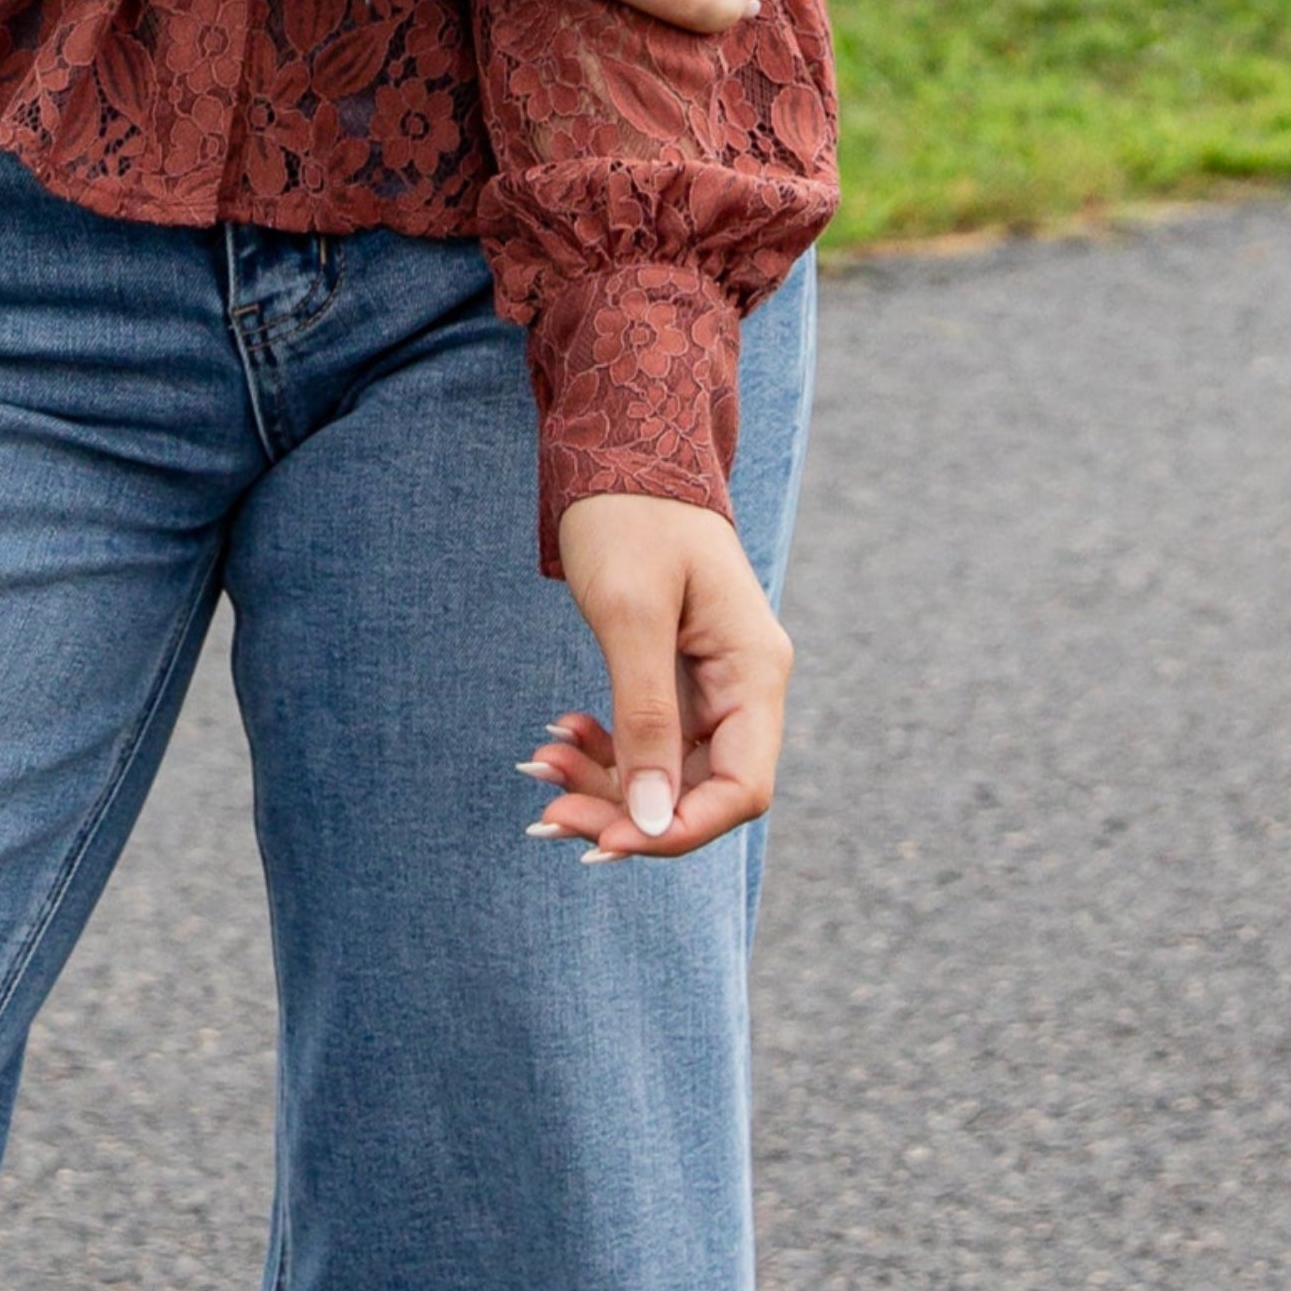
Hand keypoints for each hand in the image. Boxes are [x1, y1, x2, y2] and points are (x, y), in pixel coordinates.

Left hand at [524, 495, 792, 858]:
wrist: (621, 448)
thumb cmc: (629, 517)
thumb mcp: (630, 615)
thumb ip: (646, 718)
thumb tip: (656, 820)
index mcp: (754, 669)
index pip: (742, 788)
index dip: (678, 829)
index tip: (604, 841)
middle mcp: (745, 683)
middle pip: (701, 788)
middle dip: (626, 810)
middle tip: (547, 813)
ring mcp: (713, 681)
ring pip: (668, 770)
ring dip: (605, 781)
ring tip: (536, 766)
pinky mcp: (678, 674)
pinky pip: (649, 737)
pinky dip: (603, 748)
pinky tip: (557, 735)